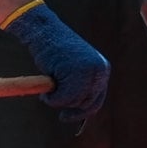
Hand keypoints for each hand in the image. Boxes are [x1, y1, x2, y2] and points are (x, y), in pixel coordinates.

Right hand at [3, 1, 109, 125]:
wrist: (44, 31)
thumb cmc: (55, 51)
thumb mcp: (75, 68)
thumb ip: (82, 85)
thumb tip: (84, 112)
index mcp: (102, 68)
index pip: (97, 99)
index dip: (83, 112)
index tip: (66, 116)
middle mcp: (98, 70)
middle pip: (87, 104)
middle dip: (70, 108)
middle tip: (52, 99)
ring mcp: (87, 71)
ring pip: (74, 102)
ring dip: (57, 100)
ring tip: (48, 88)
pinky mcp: (73, 72)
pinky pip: (62, 98)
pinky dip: (51, 98)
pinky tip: (45, 89)